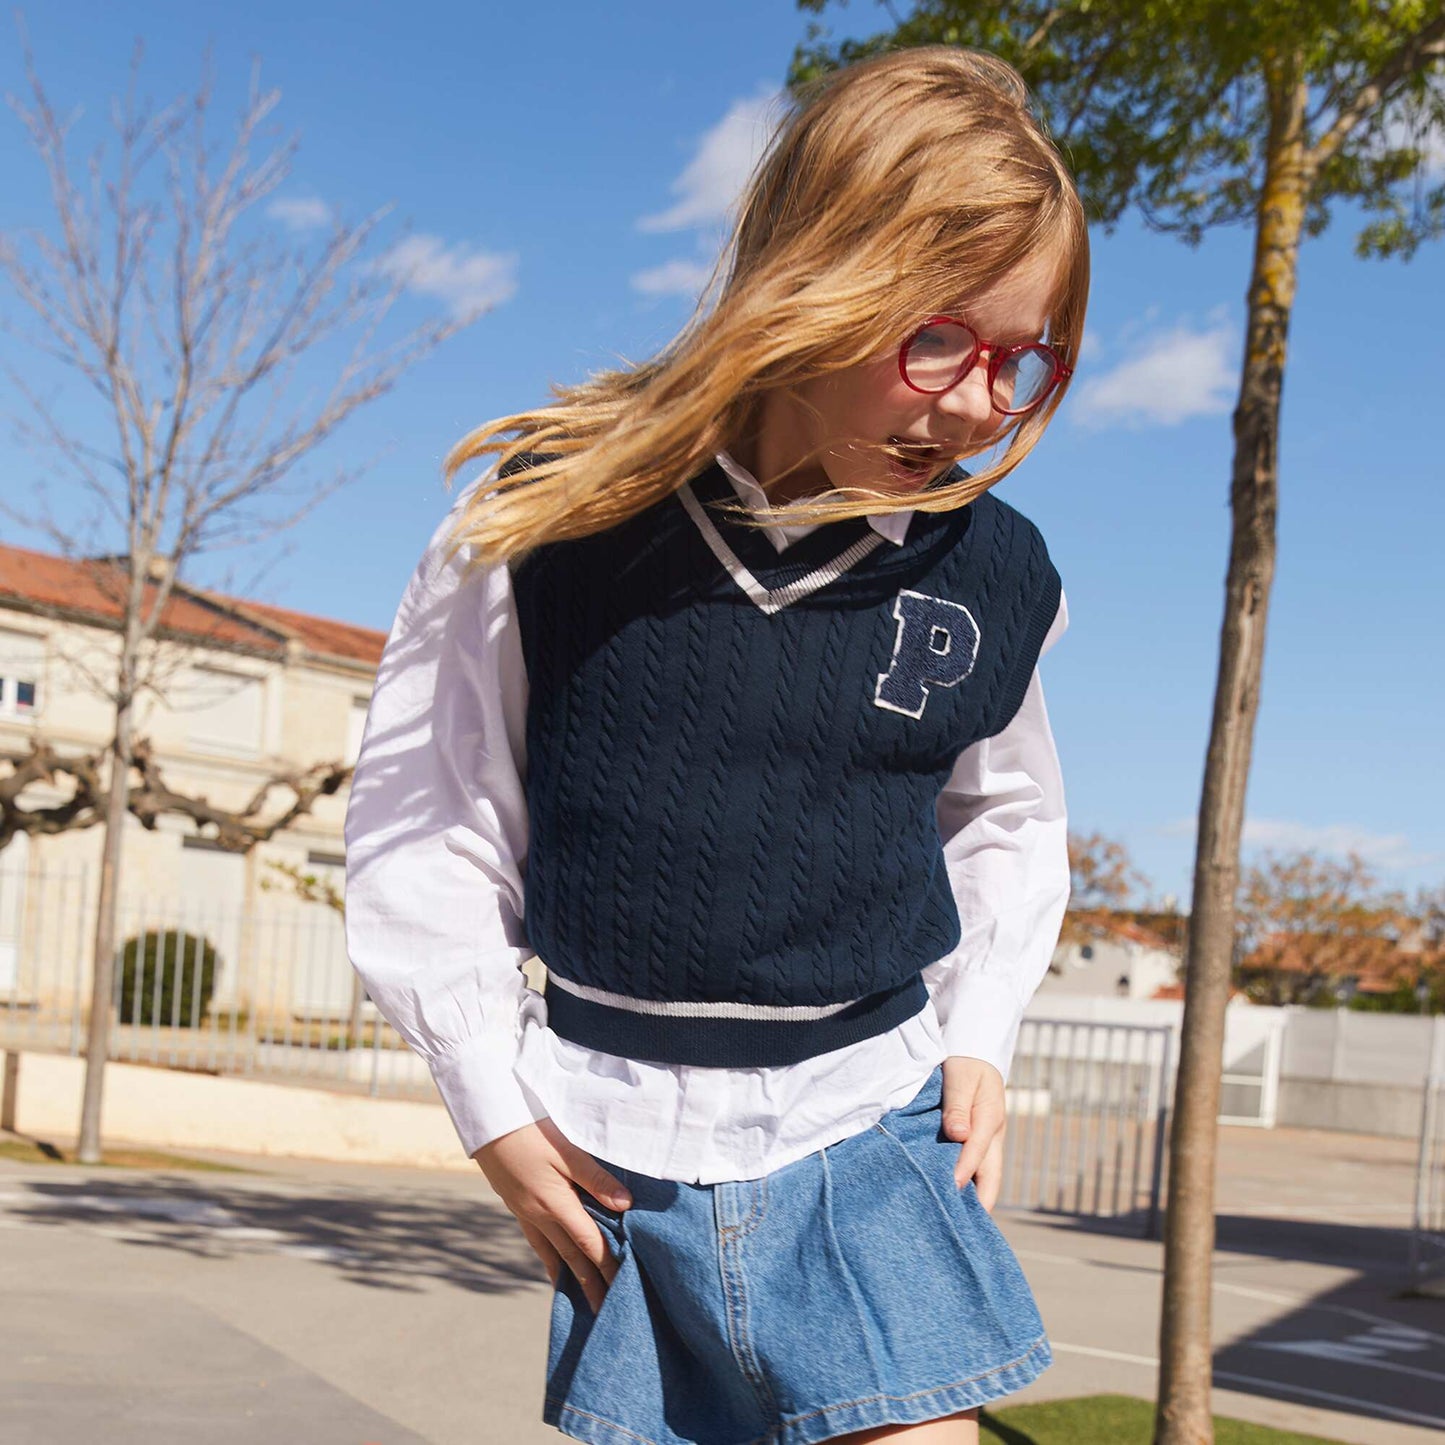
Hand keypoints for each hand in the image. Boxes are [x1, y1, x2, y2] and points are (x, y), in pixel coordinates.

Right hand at [473, 1117, 631, 1313]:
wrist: (487, 1123)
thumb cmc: (530, 1130)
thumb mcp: (566, 1150)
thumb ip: (595, 1178)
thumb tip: (625, 1205)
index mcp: (555, 1203)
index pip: (589, 1243)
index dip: (608, 1266)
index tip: (623, 1288)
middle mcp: (540, 1215)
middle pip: (572, 1257)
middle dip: (591, 1285)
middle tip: (604, 1312)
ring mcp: (526, 1213)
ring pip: (553, 1253)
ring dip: (570, 1277)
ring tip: (582, 1300)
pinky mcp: (518, 1206)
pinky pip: (537, 1242)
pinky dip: (550, 1260)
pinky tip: (554, 1268)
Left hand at [940, 1055, 1005, 1212]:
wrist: (975, 1054)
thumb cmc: (965, 1064)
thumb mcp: (961, 1077)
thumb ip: (958, 1106)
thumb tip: (958, 1134)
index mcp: (990, 1121)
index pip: (975, 1154)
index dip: (962, 1175)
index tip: (947, 1193)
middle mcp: (992, 1138)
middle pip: (990, 1181)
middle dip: (977, 1206)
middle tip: (957, 1229)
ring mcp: (987, 1144)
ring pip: (984, 1180)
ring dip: (970, 1199)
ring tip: (950, 1221)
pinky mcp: (978, 1144)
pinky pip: (975, 1171)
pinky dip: (965, 1187)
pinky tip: (948, 1199)